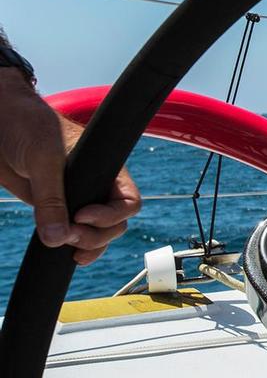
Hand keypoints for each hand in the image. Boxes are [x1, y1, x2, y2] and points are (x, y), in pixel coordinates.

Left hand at [0, 70, 140, 264]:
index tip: (81, 216)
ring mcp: (75, 199)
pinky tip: (65, 253)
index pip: (128, 202)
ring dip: (87, 245)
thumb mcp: (44, 159)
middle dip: (96, 235)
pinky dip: (71, 247)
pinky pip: (71, 234)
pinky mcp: (52, 207)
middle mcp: (95, 186)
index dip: (110, 216)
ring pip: (97, 233)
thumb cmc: (28, 125)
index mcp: (105, 169)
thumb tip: (57, 238)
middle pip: (115, 223)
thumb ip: (50, 199)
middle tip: (69, 235)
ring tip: (64, 244)